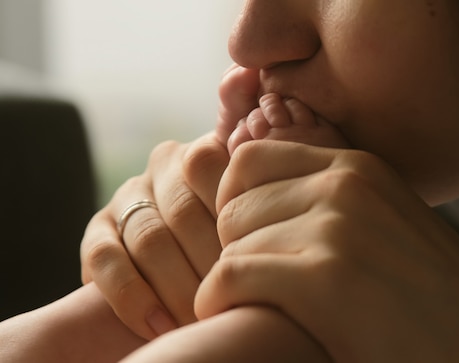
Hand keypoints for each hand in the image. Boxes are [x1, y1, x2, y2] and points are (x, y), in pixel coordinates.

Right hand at [79, 65, 259, 339]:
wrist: (190, 278)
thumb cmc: (239, 239)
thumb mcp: (259, 197)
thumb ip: (261, 151)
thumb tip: (248, 75)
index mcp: (204, 152)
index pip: (215, 169)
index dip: (236, 218)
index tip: (258, 256)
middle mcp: (161, 168)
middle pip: (184, 209)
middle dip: (211, 261)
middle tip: (234, 295)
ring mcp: (127, 201)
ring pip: (150, 238)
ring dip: (178, 286)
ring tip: (202, 317)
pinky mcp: (96, 235)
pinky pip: (106, 262)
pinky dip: (135, 297)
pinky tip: (161, 325)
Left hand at [195, 141, 458, 361]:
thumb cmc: (426, 295)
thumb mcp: (380, 224)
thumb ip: (327, 202)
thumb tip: (252, 200)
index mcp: (356, 168)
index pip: (249, 160)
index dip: (236, 202)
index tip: (248, 242)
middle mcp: (344, 187)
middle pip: (234, 203)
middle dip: (231, 246)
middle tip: (254, 282)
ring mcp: (336, 228)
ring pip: (230, 243)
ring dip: (231, 281)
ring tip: (256, 306)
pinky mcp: (325, 279)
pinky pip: (231, 278)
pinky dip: (220, 303)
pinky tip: (239, 318)